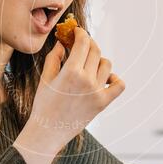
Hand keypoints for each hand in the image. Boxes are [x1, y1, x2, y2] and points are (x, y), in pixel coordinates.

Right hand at [16, 27, 125, 159]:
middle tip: (82, 44)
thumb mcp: (45, 78)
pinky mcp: (103, 103)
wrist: (48, 132)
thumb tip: (62, 43)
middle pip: (96, 50)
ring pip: (106, 64)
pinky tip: (105, 78)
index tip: (78, 32)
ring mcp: (97, 92)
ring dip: (98, 60)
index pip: (83, 42)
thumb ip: (54, 57)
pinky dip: (115, 79)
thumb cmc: (43, 105)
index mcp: (71, 71)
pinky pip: (119, 85)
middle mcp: (87, 80)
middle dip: (89, 43)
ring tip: (88, 65)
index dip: (81, 33)